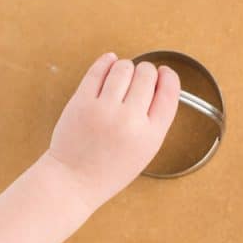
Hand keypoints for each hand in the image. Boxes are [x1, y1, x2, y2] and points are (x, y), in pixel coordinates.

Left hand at [46, 52, 179, 209]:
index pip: (169, 92)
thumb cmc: (109, 169)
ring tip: (122, 76)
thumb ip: (155, 120)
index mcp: (151, 135)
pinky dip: (106, 62)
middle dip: (146, 71)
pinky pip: (98, 70)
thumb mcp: (145, 151)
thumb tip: (158, 83)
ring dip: (125, 67)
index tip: (164, 72)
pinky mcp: (82, 102)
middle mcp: (129, 120)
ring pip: (124, 67)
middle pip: (147, 75)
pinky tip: (109, 62)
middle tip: (140, 76)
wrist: (73, 181)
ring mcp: (104, 110)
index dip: (169, 77)